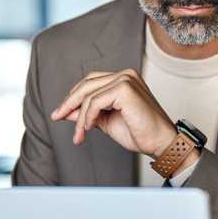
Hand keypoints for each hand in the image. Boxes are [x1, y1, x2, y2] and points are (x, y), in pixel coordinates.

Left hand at [50, 69, 177, 158]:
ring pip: (89, 94)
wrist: (160, 143)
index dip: (74, 97)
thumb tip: (67, 111)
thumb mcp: (107, 122)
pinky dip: (87, 117)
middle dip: (69, 102)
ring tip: (79, 134)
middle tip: (57, 117)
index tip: (61, 113)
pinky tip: (87, 129)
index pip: (91, 82)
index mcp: (124, 79)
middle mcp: (125, 75)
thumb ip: (89, 113)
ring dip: (78, 116)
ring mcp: (126, 79)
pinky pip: (95, 102)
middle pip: (87, 84)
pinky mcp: (125, 89)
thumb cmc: (140, 133)